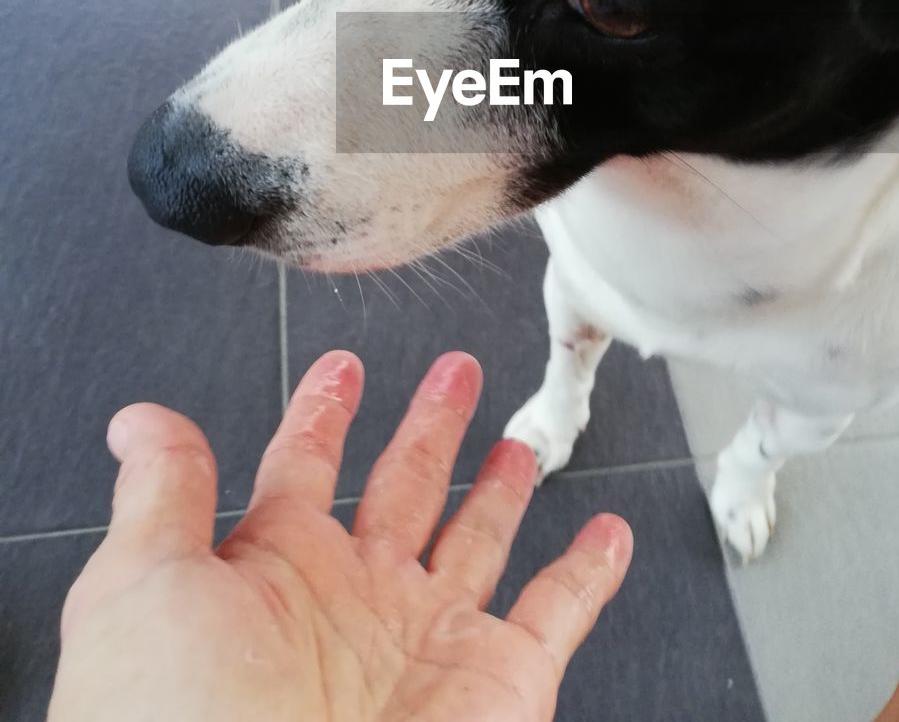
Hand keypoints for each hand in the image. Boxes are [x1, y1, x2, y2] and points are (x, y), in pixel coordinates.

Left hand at [49, 351, 632, 721]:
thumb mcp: (146, 586)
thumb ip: (162, 494)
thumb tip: (140, 423)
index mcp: (277, 569)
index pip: (306, 464)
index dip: (326, 410)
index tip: (342, 368)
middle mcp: (358, 599)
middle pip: (406, 484)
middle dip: (431, 424)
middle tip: (454, 373)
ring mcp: (429, 641)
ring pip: (480, 538)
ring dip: (503, 487)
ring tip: (520, 441)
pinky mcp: (498, 683)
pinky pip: (557, 614)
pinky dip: (589, 574)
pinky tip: (606, 537)